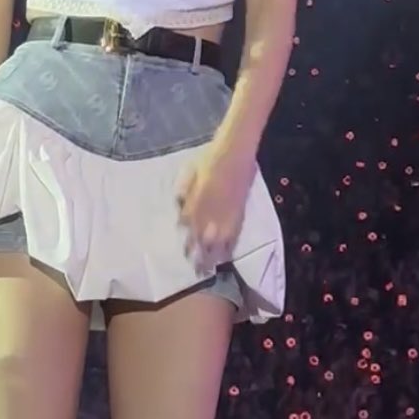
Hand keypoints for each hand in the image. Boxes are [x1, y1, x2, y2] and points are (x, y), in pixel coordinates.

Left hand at [176, 139, 255, 268]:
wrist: (235, 149)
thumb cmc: (211, 157)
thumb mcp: (191, 171)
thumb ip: (185, 190)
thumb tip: (179, 206)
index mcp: (197, 198)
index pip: (188, 223)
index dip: (186, 239)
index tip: (183, 252)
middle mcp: (211, 208)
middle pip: (202, 236)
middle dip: (198, 253)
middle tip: (194, 269)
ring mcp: (227, 211)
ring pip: (218, 238)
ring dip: (212, 254)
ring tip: (208, 269)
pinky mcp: (240, 211)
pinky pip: (235, 232)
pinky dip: (229, 245)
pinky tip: (226, 256)